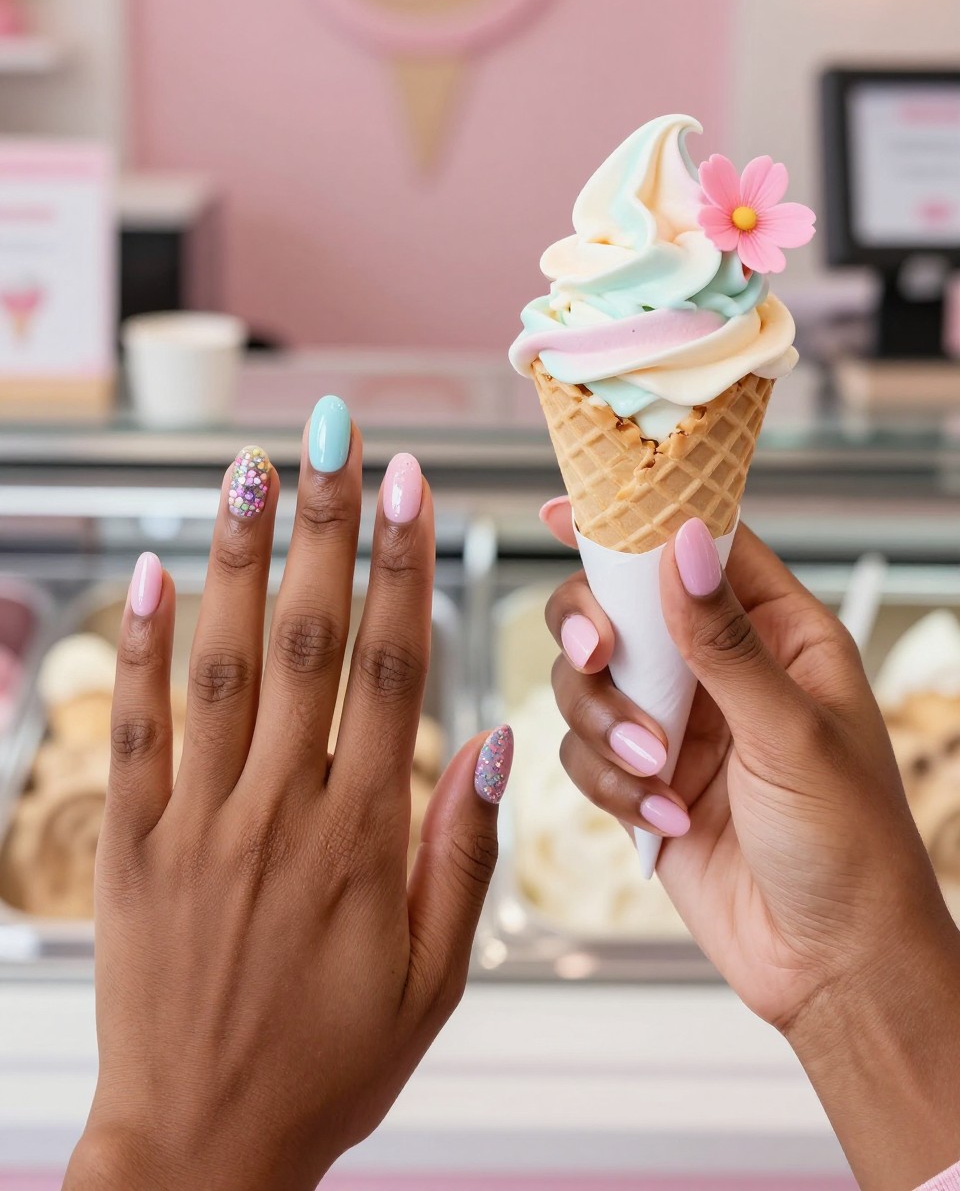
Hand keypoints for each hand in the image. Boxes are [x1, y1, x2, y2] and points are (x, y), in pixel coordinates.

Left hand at [65, 406, 511, 1190]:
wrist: (201, 1148)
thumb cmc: (327, 1067)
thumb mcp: (432, 981)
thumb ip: (462, 855)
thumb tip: (490, 742)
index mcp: (363, 838)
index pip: (391, 668)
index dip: (402, 568)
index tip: (407, 488)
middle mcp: (279, 811)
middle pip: (306, 639)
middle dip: (323, 526)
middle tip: (333, 438)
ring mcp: (197, 823)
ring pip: (217, 664)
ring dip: (233, 558)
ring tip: (248, 470)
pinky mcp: (130, 846)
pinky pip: (132, 731)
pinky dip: (137, 647)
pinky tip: (150, 573)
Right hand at [544, 501, 959, 1189]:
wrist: (830, 965)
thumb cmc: (850, 848)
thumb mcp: (792, 734)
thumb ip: (725, 642)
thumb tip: (683, 545)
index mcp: (779, 636)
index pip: (702, 550)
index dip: (638, 521)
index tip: (569, 508)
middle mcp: (722, 671)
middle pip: (620, 611)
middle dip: (597, 637)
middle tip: (598, 659)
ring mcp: (678, 725)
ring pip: (589, 685)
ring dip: (608, 727)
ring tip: (659, 776)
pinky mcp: (643, 781)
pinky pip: (584, 754)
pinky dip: (610, 785)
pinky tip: (666, 819)